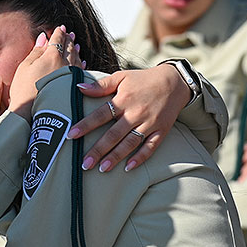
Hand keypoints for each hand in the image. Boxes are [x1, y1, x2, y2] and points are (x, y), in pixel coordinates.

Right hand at [9, 26, 78, 120]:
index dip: (59, 32)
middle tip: (69, 33)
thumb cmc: (25, 90)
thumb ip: (36, 51)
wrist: (34, 114)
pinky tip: (81, 61)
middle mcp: (65, 63)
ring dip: (75, 49)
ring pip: (76, 57)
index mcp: (52, 56)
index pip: (57, 39)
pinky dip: (80, 63)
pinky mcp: (74, 85)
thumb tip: (43, 37)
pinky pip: (80, 70)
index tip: (61, 27)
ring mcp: (71, 74)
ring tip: (76, 44)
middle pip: (69, 47)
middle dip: (69, 39)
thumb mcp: (25, 67)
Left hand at [68, 64, 189, 172]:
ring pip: (130, 143)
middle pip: (113, 134)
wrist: (175, 82)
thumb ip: (101, 85)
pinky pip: (150, 147)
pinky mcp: (161, 131)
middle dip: (98, 150)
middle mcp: (136, 113)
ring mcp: (149, 123)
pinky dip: (140, 158)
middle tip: (84, 164)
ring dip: (116, 157)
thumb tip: (79, 87)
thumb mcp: (121, 77)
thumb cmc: (143, 79)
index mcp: (124, 100)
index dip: (85, 125)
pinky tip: (129, 167)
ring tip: (102, 169)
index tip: (71, 135)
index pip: (100, 115)